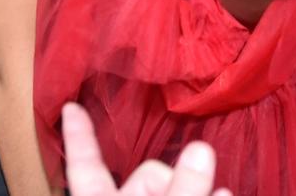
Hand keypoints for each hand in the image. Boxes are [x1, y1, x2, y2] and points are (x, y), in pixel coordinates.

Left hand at [62, 103, 230, 195]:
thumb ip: (182, 188)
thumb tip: (203, 151)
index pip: (86, 166)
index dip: (79, 138)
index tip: (69, 108)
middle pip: (151, 174)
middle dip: (175, 176)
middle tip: (202, 182)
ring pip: (177, 185)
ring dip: (198, 185)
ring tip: (218, 191)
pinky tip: (225, 193)